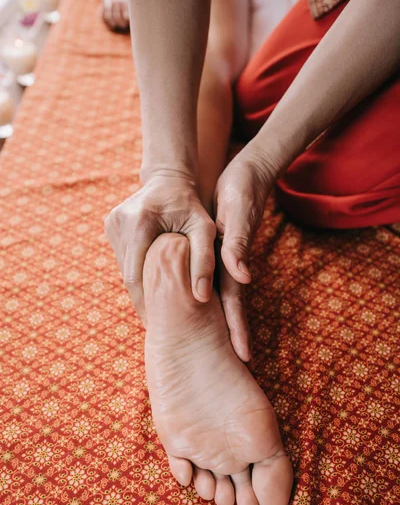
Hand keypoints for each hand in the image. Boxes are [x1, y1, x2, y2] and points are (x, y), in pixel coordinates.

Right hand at [105, 173, 215, 324]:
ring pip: (123, 268)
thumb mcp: (205, 230)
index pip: (136, 276)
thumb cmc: (193, 207)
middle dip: (142, 300)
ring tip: (156, 307)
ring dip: (139, 287)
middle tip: (157, 323)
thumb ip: (204, 261)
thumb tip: (201, 296)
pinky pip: (123, 258)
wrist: (170, 179)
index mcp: (140, 222)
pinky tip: (151, 283)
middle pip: (127, 275)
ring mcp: (111, 223)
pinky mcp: (110, 225)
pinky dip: (136, 273)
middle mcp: (119, 222)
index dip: (146, 304)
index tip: (157, 325)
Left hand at [214, 144, 275, 361]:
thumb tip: (243, 277)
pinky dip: (202, 299)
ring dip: (219, 324)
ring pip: (217, 300)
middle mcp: (229, 268)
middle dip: (231, 337)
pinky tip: (195, 311)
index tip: (244, 357)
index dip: (239, 331)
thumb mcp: (239, 216)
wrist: (243, 177)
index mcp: (234, 264)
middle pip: (228, 309)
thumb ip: (239, 246)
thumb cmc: (242, 194)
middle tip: (234, 366)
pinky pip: (206, 281)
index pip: (235, 305)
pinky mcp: (215, 254)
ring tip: (214, 350)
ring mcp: (222, 263)